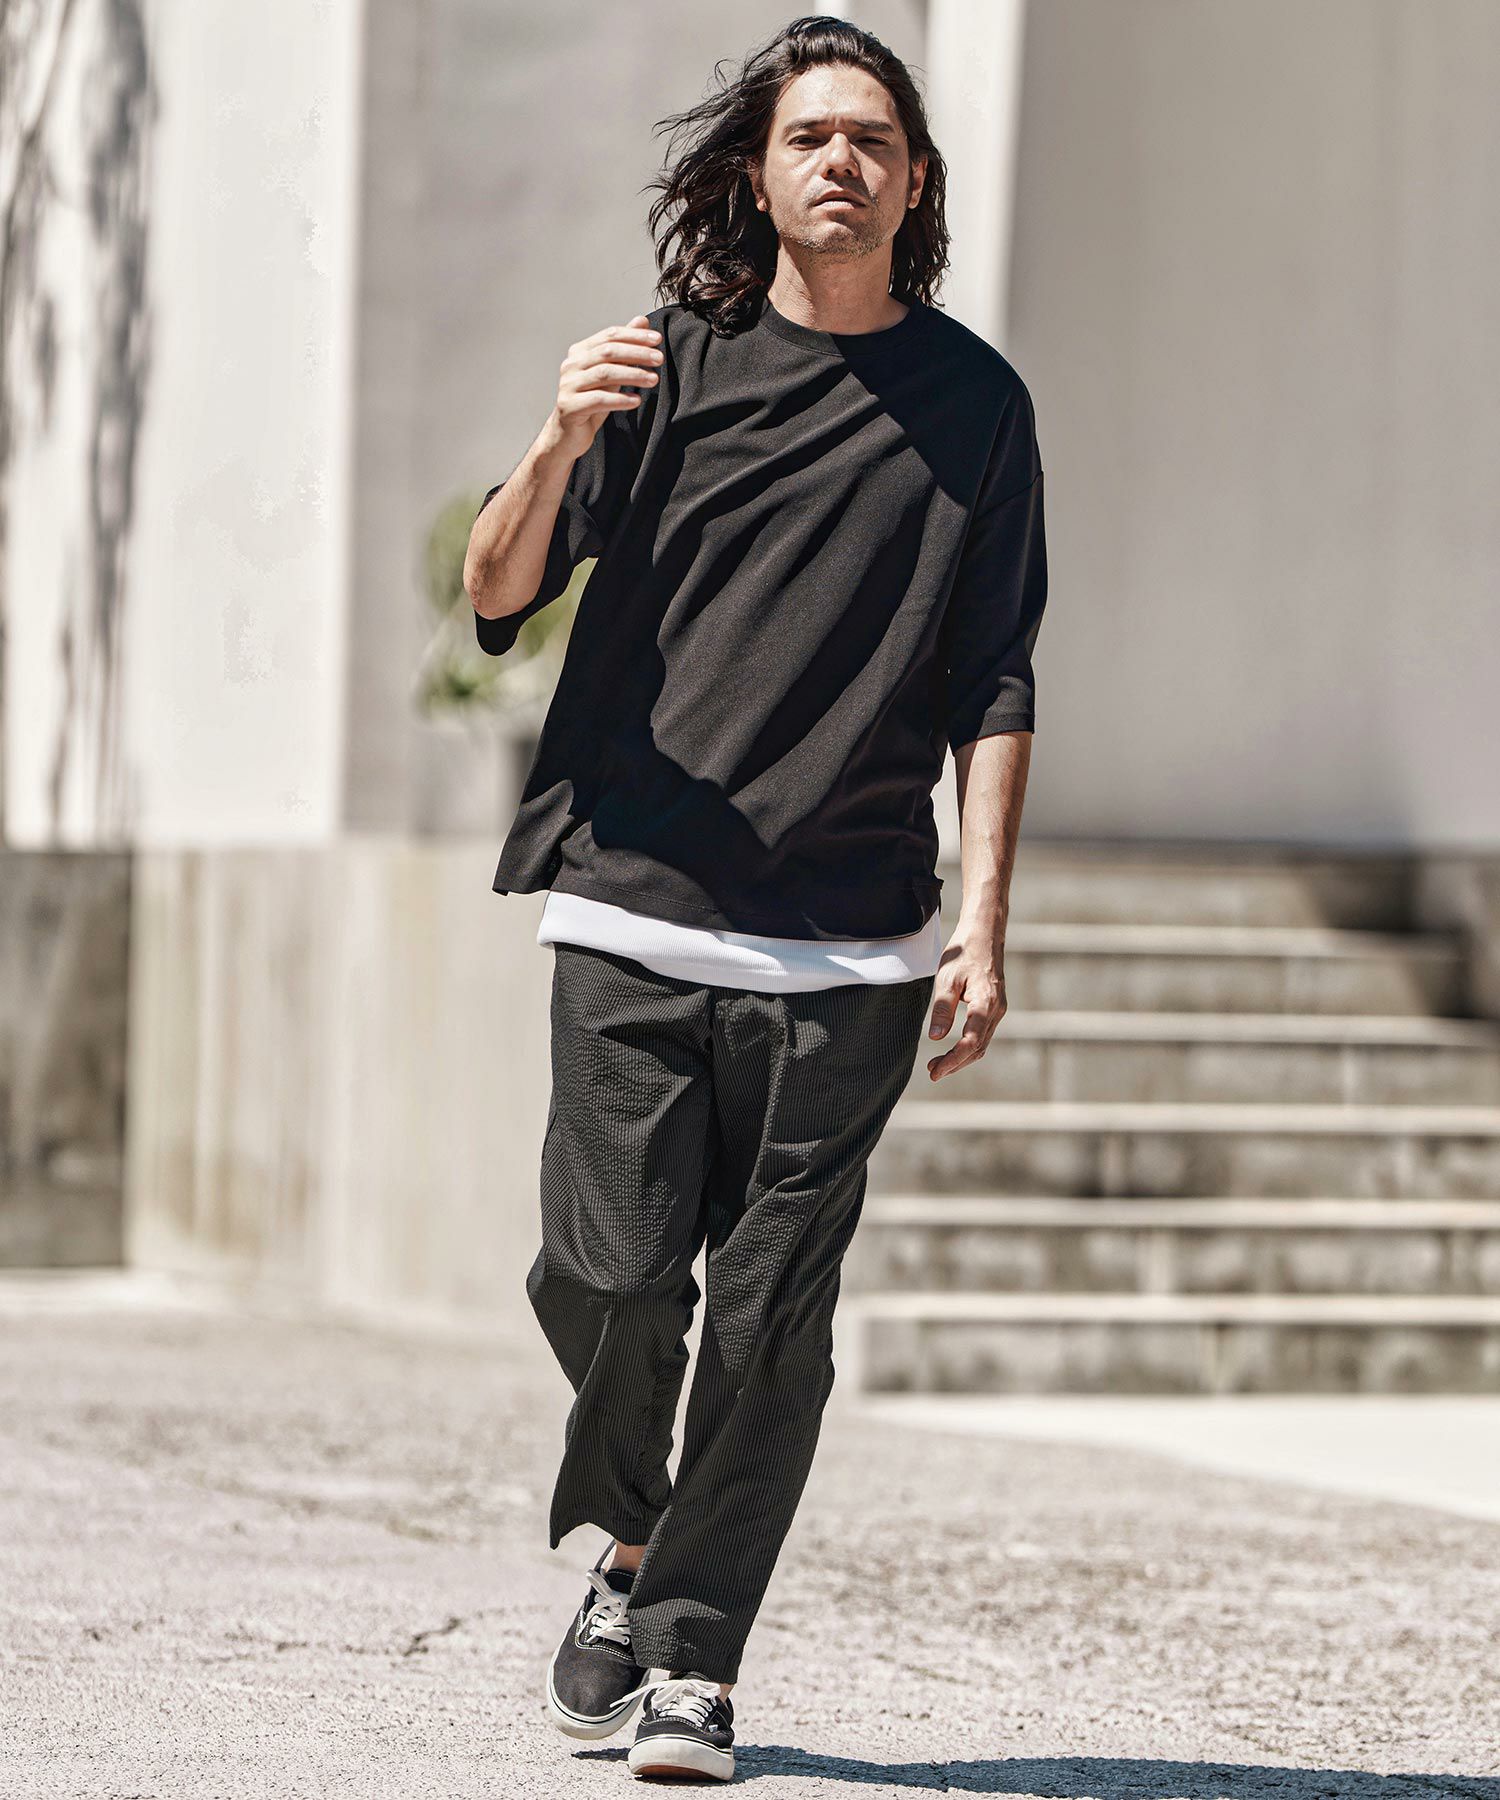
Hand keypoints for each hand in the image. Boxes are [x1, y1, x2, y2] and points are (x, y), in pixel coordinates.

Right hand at [545, 314, 663, 457]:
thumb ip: (624, 349)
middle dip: (636, 353)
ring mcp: (568, 385)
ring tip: (653, 379)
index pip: (609, 336)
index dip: (634, 335)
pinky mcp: (569, 406)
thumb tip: (641, 321)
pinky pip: (598, 400)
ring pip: (604, 374)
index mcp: (580, 352)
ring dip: (632, 375)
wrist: (568, 435)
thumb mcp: (610, 374)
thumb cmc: (591, 402)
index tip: (657, 339)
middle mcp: (571, 365)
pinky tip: (636, 400)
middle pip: (607, 352)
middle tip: (659, 358)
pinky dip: (619, 399)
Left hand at [925, 928, 1007, 1080]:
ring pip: (982, 1044)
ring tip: (938, 1065)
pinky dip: (968, 1047)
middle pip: (978, 1048)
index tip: (935, 1071)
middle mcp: (997, 1010)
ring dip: (961, 1058)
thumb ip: (943, 1009)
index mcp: (986, 1002)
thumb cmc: (964, 953)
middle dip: (955, 1063)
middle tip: (932, 1072)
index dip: (953, 1060)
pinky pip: (983, 1035)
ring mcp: (998, 1010)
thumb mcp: (947, 978)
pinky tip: (953, 1050)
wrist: (985, 935)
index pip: (971, 1042)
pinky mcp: (994, 1008)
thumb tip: (936, 1037)